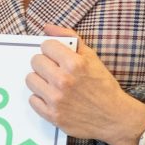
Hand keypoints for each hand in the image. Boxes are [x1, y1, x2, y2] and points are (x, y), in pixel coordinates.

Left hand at [27, 27, 144, 144]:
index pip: (46, 45)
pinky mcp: (52, 116)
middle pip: (35, 61)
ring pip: (30, 79)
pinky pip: (32, 100)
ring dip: (40, 80)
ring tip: (52, 84)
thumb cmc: (103, 85)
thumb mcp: (92, 57)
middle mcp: (63, 81)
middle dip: (44, 63)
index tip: (57, 56)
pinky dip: (41, 98)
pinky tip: (53, 98)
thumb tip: (47, 27)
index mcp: (74, 64)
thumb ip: (70, 38)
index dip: (52, 49)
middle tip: (55, 70)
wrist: (114, 117)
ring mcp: (56, 100)